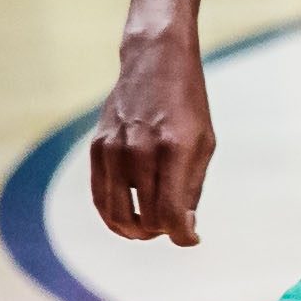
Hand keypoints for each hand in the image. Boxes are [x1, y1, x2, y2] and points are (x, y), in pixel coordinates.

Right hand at [90, 34, 215, 244]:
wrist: (154, 62)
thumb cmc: (187, 105)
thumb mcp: (203, 143)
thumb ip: (192, 187)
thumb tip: (184, 230)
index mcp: (173, 149)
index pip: (172, 213)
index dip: (183, 235)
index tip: (191, 238)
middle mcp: (139, 151)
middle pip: (145, 219)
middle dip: (162, 232)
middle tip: (174, 226)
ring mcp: (113, 150)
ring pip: (117, 214)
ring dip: (136, 228)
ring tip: (152, 225)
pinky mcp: (96, 148)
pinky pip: (99, 196)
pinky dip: (114, 214)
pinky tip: (130, 216)